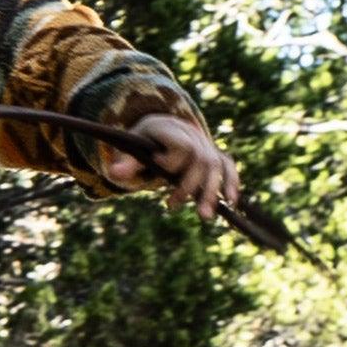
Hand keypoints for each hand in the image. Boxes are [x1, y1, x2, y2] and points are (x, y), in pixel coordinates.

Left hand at [103, 113, 238, 222]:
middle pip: (201, 160)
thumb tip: (114, 174)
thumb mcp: (130, 148)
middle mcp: (193, 135)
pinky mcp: (214, 155)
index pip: (183, 146)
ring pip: (216, 167)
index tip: (157, 164)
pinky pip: (228, 167)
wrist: (159, 130)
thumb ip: (126, 161)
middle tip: (171, 206)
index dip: (172, 159)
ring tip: (204, 216)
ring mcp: (205, 145)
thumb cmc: (141, 142)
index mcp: (172, 129)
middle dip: (189, 185)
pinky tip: (230, 203)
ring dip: (211, 192)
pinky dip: (231, 183)